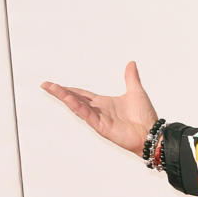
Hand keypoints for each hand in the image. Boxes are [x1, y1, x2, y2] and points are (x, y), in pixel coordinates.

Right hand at [40, 60, 158, 155]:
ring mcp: (98, 118)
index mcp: (104, 103)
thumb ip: (131, 77)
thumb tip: (131, 64)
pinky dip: (77, 106)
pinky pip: (86, 114)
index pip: (82, 94)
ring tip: (51, 88)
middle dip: (60, 92)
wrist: (151, 133)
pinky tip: (68, 99)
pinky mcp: (101, 126)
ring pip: (77, 105)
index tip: (56, 85)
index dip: (70, 89)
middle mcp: (98, 110)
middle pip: (75, 98)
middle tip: (46, 85)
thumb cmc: (145, 117)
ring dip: (64, 97)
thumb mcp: (136, 91)